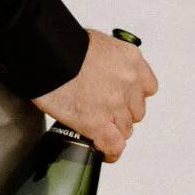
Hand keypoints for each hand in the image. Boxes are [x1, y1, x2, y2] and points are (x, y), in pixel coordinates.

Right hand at [32, 29, 157, 160]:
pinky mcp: (97, 122)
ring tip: (98, 129)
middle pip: (136, 111)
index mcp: (129, 59)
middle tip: (105, 112)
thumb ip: (107, 62)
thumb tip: (100, 72)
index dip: (134, 97)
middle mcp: (128, 82)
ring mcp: (114, 104)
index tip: (125, 99)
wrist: (47, 53)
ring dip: (113, 130)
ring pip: (125, 130)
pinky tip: (103, 151)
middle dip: (122, 114)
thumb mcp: (97, 43)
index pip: (147, 88)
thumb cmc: (63, 45)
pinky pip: (113, 145)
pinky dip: (110, 151)